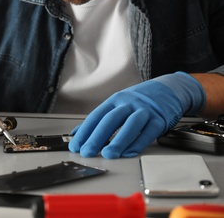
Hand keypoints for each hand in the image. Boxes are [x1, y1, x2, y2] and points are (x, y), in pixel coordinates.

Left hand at [68, 72, 205, 158]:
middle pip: (110, 120)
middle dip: (96, 137)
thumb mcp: (118, 105)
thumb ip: (99, 120)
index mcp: (115, 100)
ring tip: (108, 155)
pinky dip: (138, 143)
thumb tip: (77, 133)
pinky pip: (148, 132)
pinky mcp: (159, 119)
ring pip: (130, 125)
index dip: (84, 132)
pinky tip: (128, 153)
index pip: (96, 116)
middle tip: (87, 152)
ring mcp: (144, 111)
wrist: (169, 89)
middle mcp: (128, 103)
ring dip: (118, 141)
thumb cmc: (139, 101)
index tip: (75, 146)